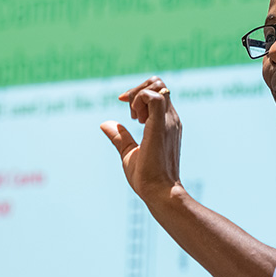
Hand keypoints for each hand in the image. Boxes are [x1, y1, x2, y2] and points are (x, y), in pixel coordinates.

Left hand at [100, 76, 181, 201]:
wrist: (159, 192)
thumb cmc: (147, 177)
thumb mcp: (129, 152)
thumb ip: (120, 137)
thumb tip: (105, 124)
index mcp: (165, 123)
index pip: (158, 91)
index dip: (138, 92)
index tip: (124, 104)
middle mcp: (170, 118)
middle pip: (159, 83)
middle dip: (138, 89)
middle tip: (129, 111)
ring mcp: (168, 121)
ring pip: (158, 86)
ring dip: (139, 94)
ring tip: (134, 117)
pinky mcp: (161, 126)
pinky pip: (154, 97)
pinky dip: (140, 100)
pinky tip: (135, 119)